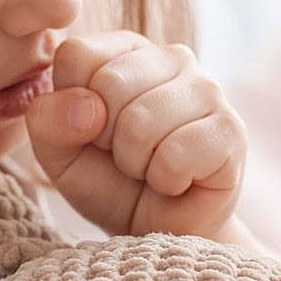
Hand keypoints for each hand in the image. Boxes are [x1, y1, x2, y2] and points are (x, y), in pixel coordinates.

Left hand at [24, 31, 247, 239]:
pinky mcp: (231, 129)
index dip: (73, 107)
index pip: (77, 55)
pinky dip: (166, 180)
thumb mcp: (59, 154)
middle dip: (106, 139)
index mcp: (127, 50)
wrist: (159, 231)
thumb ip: (49, 120)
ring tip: (152, 169)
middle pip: (109, 85)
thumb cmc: (110, 184)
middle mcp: (173, 58)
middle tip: (126, 157)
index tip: (93, 132)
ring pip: (142, 121)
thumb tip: (87, 107)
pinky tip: (178, 181)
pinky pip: (177, 153)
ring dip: (136, 164)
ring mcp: (209, 90)